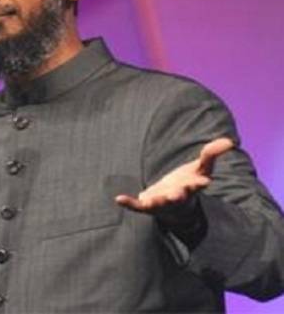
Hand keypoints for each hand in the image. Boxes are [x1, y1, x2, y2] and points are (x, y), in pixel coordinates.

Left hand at [115, 138, 233, 219]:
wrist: (174, 206)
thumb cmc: (188, 184)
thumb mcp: (200, 169)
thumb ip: (211, 155)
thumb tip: (230, 141)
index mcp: (191, 187)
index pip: (197, 185)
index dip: (200, 183)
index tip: (205, 181)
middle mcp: (177, 197)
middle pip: (179, 196)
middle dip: (180, 194)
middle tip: (180, 191)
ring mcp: (162, 202)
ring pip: (160, 203)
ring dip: (156, 201)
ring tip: (149, 199)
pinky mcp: (148, 205)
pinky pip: (137, 206)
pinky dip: (129, 203)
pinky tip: (118, 199)